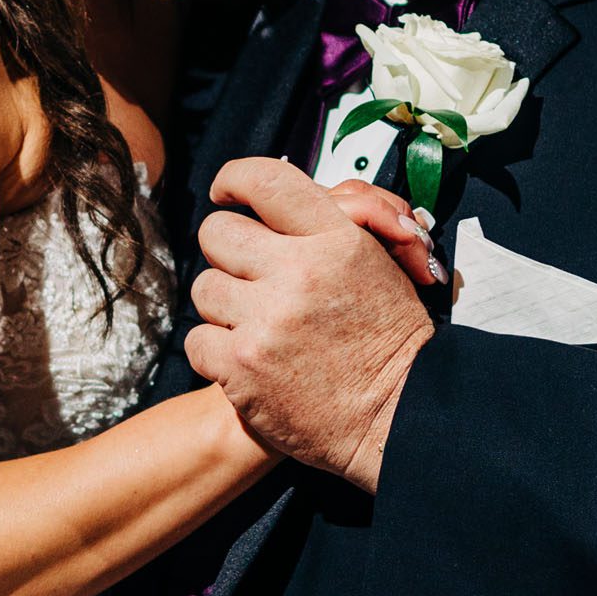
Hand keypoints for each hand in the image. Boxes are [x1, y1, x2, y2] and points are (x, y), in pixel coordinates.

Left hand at [183, 158, 435, 492]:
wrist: (399, 415)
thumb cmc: (389, 337)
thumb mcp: (381, 262)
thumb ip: (335, 221)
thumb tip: (276, 193)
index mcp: (336, 240)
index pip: (265, 180)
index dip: (234, 180)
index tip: (227, 192)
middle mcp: (299, 274)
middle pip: (217, 233)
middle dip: (228, 251)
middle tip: (250, 273)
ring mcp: (266, 322)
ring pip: (205, 287)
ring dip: (225, 305)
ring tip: (260, 324)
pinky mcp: (242, 368)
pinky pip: (196, 340)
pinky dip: (216, 351)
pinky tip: (249, 359)